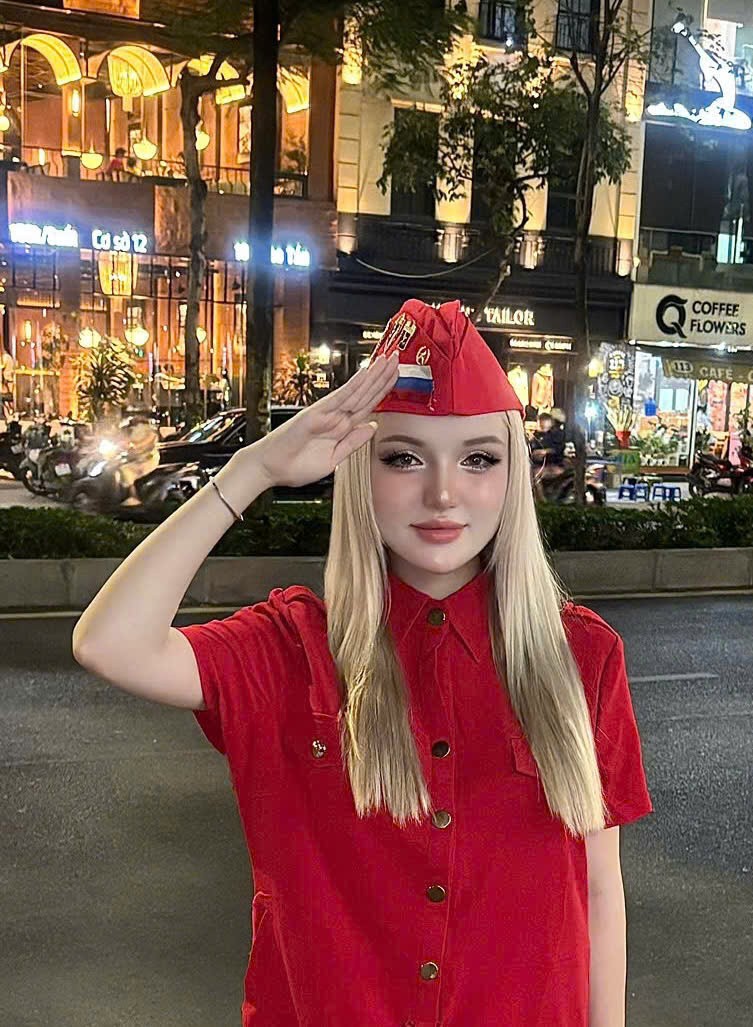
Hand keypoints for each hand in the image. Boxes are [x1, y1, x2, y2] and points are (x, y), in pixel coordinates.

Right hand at [253, 352, 398, 487]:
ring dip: (373, 375)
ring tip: (388, 359)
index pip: (367, 405)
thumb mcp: (333, 459)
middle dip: (382, 376)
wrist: (270, 469)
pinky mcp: (316, 413)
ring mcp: (326, 413)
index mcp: (341, 428)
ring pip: (356, 391)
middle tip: (397, 358)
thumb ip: (353, 443)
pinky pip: (339, 397)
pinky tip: (366, 372)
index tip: (396, 377)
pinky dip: (353, 384)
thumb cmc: (295, 465)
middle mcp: (335, 416)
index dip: (383, 391)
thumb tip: (372, 426)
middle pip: (365, 394)